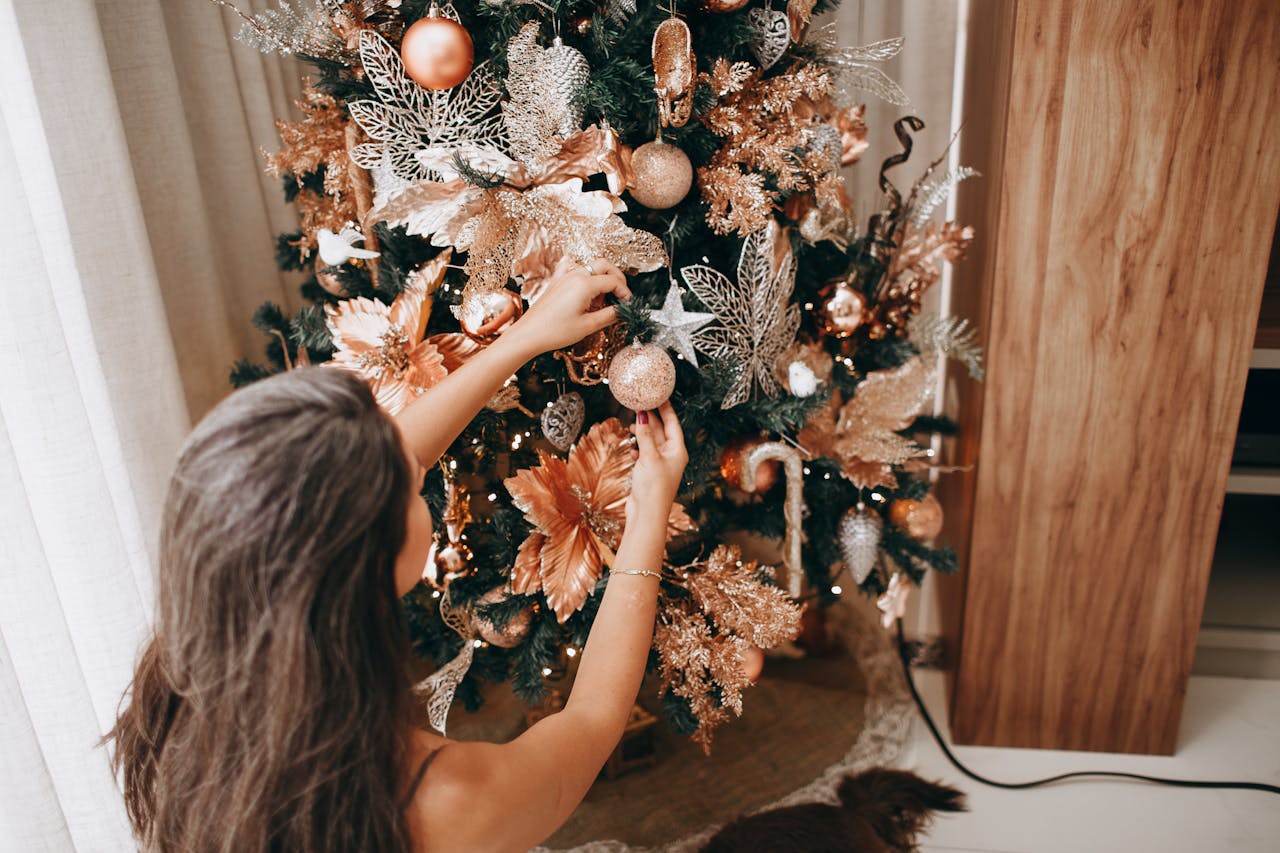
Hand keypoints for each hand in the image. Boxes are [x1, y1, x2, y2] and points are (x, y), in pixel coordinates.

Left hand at [505, 257, 630, 356]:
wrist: (529, 334)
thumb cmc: (554, 331)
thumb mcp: (588, 326)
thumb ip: (610, 315)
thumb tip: (622, 311)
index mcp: (584, 284)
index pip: (613, 281)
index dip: (625, 292)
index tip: (628, 303)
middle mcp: (574, 275)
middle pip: (604, 265)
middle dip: (617, 278)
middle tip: (622, 294)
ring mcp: (565, 277)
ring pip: (591, 267)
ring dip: (603, 278)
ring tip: (603, 300)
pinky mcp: (558, 282)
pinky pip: (577, 272)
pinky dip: (587, 278)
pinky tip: (587, 294)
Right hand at [625, 402, 687, 527]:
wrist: (647, 514)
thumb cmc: (654, 488)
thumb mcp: (649, 457)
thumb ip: (646, 435)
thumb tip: (642, 415)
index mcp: (677, 451)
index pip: (673, 424)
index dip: (666, 409)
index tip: (660, 396)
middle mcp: (671, 456)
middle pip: (662, 431)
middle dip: (651, 419)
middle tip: (640, 404)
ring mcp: (660, 464)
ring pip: (651, 441)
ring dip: (642, 433)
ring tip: (632, 424)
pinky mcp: (649, 472)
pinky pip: (644, 453)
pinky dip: (638, 447)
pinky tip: (632, 446)